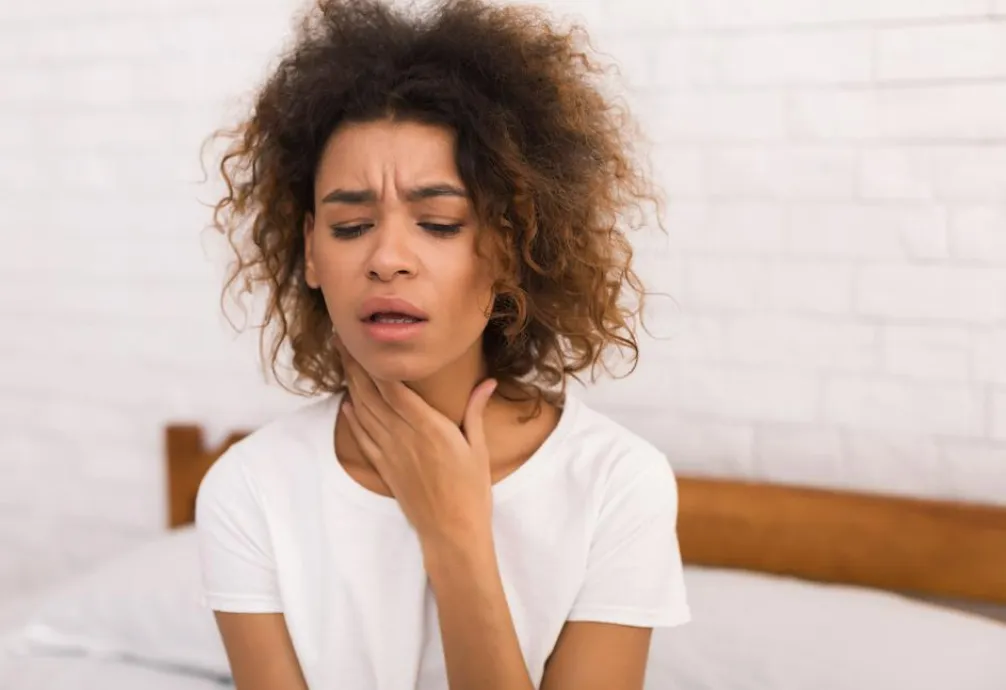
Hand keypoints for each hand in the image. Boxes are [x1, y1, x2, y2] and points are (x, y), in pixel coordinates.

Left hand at [335, 340, 497, 548]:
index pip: (393, 387)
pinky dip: (352, 419)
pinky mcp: (384, 468)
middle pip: (371, 394)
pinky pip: (363, 438)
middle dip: (355, 366)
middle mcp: (403, 436)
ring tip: (343, 363)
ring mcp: (390, 453)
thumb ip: (475, 411)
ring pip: (363, 412)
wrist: (451, 532)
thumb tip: (487, 382)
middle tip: (343, 342)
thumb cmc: (470, 491)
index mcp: (428, 426)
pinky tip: (347, 405)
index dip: (375, 363)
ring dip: (350, 386)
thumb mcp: (478, 448)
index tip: (365, 342)